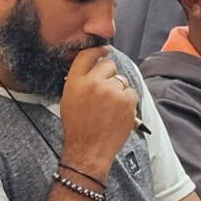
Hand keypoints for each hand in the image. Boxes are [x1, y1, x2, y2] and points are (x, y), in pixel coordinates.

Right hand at [60, 47, 139, 176]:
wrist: (89, 149)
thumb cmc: (77, 126)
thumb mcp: (69, 98)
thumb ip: (79, 79)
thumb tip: (93, 66)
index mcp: (76, 81)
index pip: (87, 55)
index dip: (97, 51)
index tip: (102, 50)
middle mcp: (94, 83)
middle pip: (108, 64)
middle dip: (108, 74)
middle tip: (104, 91)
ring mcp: (112, 92)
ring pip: (121, 79)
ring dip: (118, 89)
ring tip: (109, 106)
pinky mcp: (127, 101)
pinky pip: (131, 92)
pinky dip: (127, 101)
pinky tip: (117, 112)